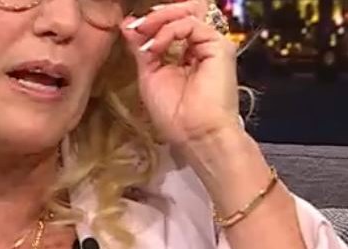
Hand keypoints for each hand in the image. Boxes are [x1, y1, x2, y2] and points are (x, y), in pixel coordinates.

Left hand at [119, 0, 241, 147]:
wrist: (195, 135)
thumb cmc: (175, 115)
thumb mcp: (150, 75)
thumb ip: (142, 48)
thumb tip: (128, 24)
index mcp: (188, 53)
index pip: (172, 23)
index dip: (151, 21)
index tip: (130, 28)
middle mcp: (203, 46)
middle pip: (182, 13)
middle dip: (155, 15)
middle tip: (135, 25)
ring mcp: (212, 45)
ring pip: (187, 14)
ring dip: (159, 19)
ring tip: (142, 32)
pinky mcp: (219, 46)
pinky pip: (191, 24)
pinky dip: (168, 31)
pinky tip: (155, 47)